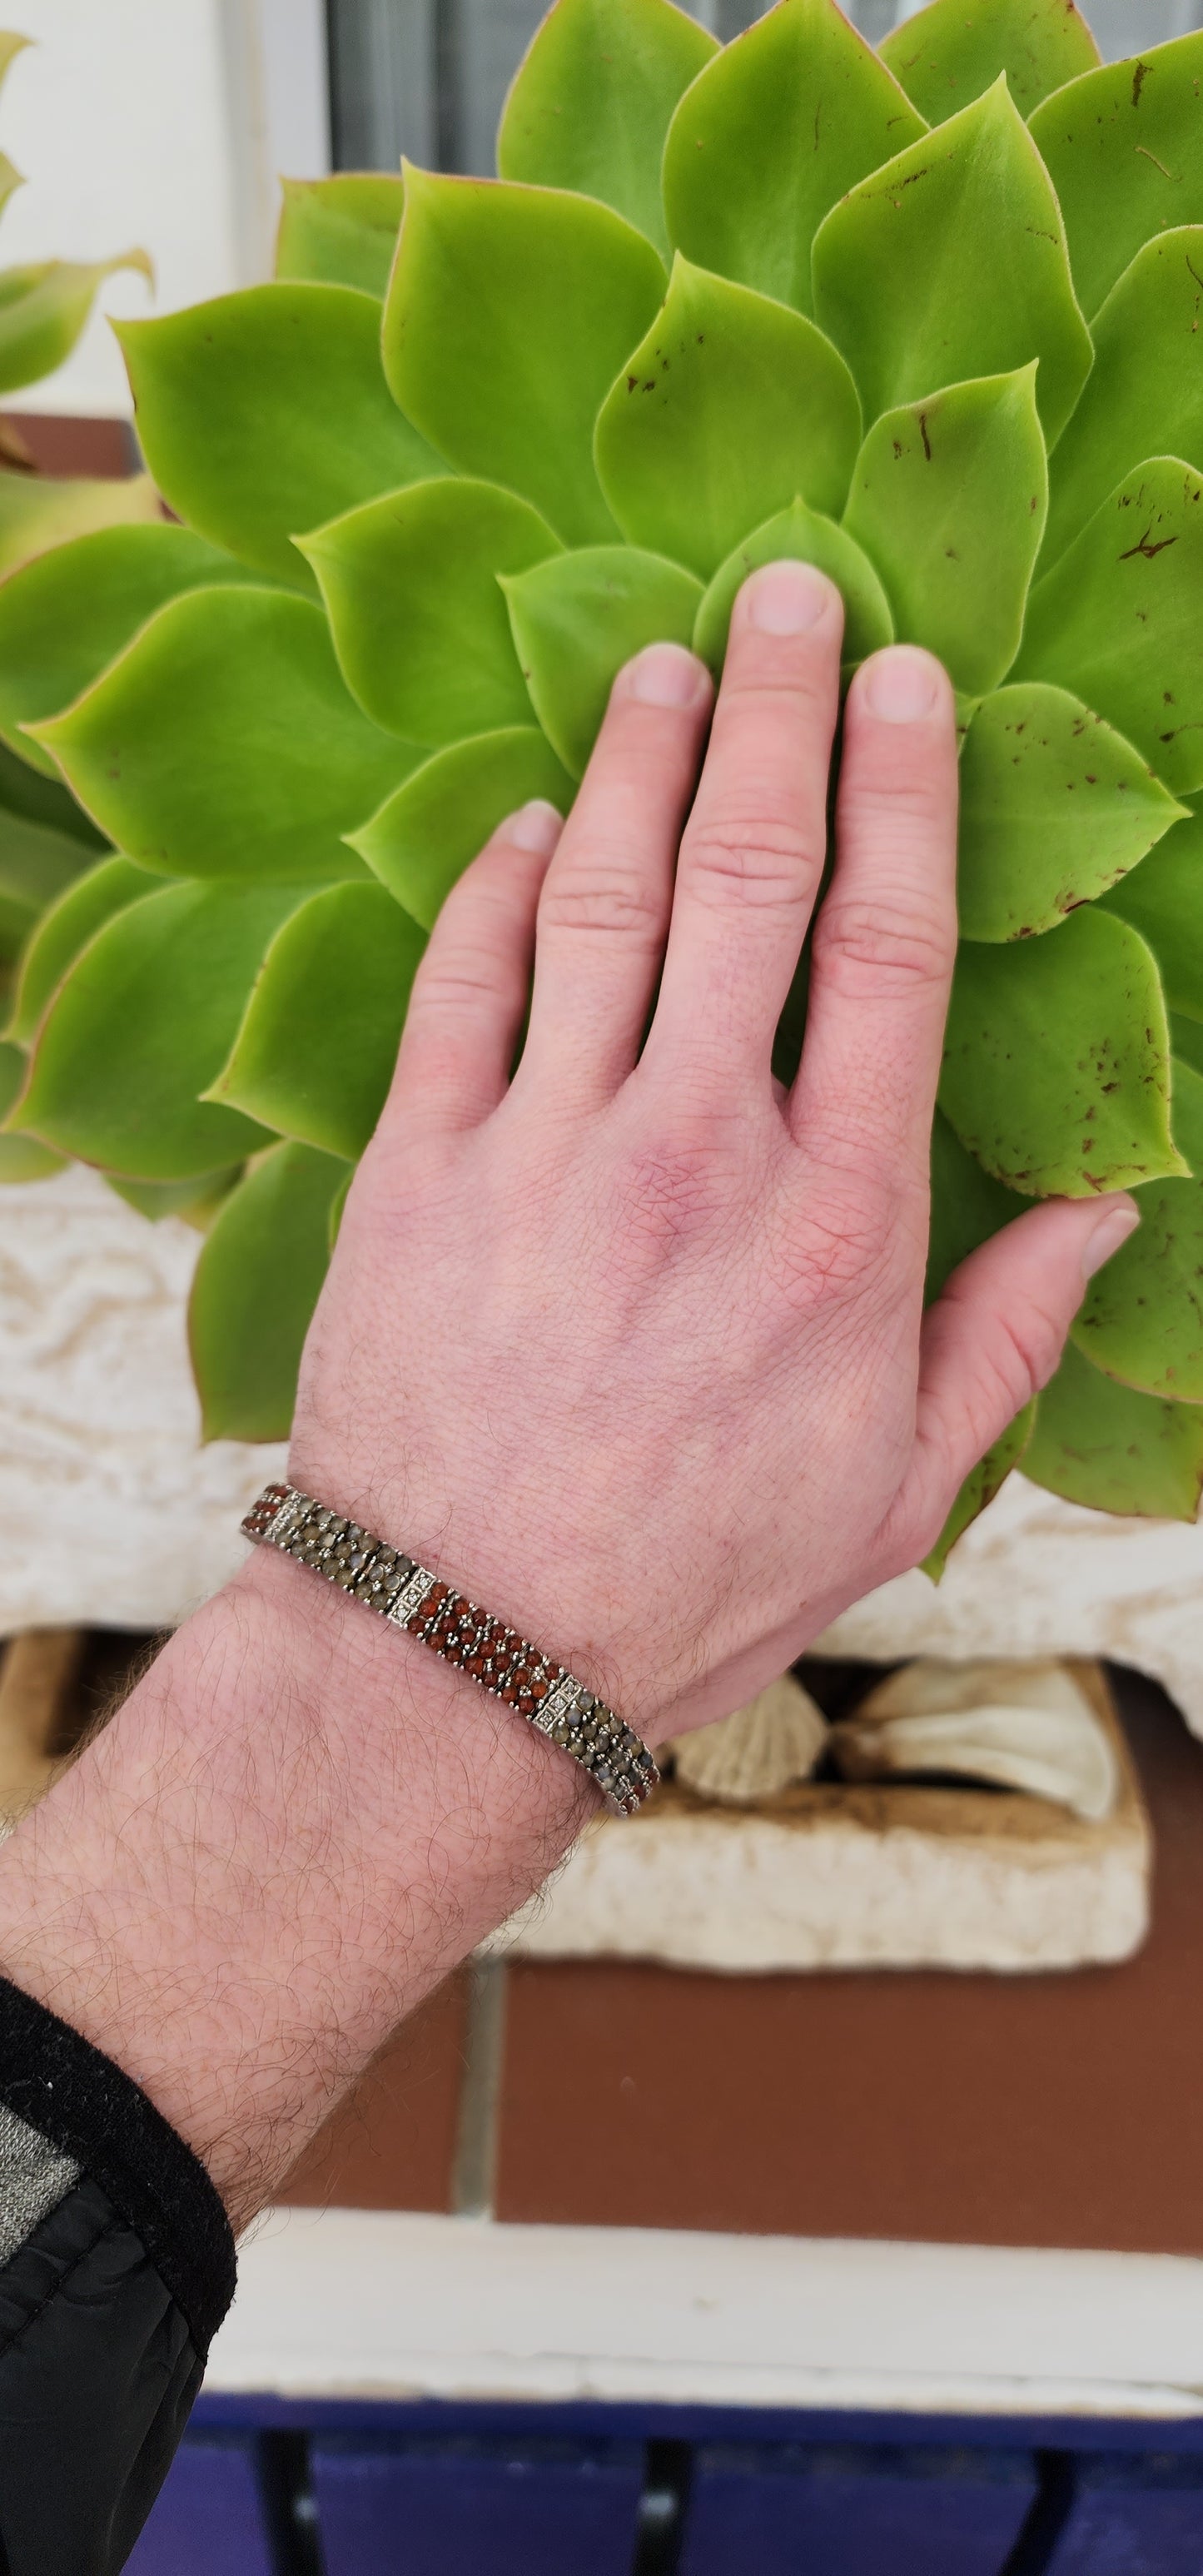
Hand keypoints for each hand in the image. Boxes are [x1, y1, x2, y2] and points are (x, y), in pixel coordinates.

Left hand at [293, 558, 1137, 1742]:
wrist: (465, 1649)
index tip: (907, 686)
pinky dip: (494, 885)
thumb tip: (1112, 1210)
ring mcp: (546, 1148)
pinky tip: (527, 820)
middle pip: (749, 876)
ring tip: (666, 660)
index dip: (904, 792)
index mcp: (839, 1220)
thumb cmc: (693, 1576)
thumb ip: (1007, 1334)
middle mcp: (699, 1150)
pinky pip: (460, 984)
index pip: (891, 949)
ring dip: (636, 756)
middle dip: (777, 716)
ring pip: (600, 895)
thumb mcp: (897, 1484)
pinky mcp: (418, 1169)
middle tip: (788, 597)